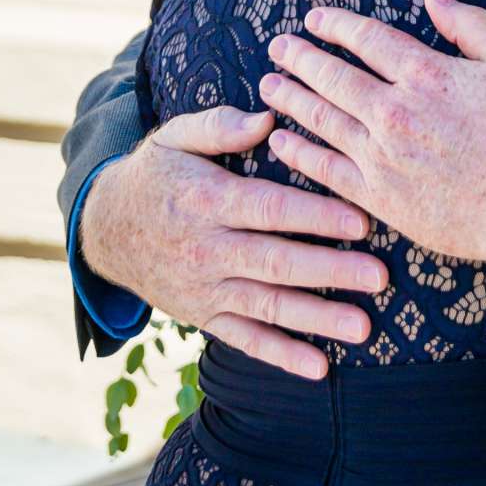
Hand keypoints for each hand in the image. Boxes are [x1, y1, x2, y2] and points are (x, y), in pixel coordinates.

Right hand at [79, 106, 387, 380]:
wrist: (105, 230)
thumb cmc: (156, 174)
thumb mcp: (174, 136)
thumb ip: (220, 126)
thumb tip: (267, 118)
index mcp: (206, 201)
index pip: (268, 210)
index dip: (314, 216)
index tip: (360, 221)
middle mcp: (206, 250)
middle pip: (275, 263)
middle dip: (330, 271)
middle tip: (379, 276)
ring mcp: (204, 289)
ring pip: (266, 307)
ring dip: (317, 319)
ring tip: (362, 327)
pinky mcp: (203, 316)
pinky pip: (244, 340)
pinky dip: (281, 356)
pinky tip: (319, 368)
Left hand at [259, 0, 485, 302]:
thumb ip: (470, 25)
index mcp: (428, 75)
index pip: (367, 39)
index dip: (335, 25)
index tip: (313, 18)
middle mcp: (397, 113)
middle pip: (333, 77)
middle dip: (300, 57)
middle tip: (277, 46)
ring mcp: (383, 157)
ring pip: (322, 120)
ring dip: (291, 98)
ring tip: (268, 83)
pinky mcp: (379, 197)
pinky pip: (327, 170)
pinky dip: (299, 153)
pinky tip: (280, 139)